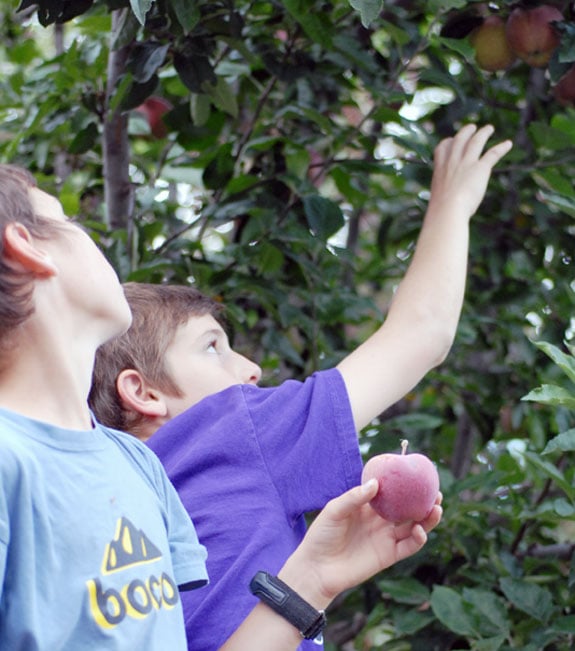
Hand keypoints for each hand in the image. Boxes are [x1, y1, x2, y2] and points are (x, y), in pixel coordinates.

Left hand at [278, 480, 441, 607]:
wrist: (316, 568)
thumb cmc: (321, 535)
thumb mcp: (334, 510)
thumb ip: (354, 497)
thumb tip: (376, 484)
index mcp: (368, 507)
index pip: (392, 493)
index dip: (405, 485)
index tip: (418, 473)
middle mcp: (380, 521)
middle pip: (408, 509)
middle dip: (424, 501)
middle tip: (436, 492)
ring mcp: (385, 538)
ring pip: (413, 527)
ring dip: (427, 519)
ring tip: (436, 508)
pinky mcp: (388, 556)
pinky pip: (408, 547)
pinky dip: (418, 539)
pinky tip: (420, 530)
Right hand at [429, 123, 511, 217]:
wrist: (447, 210)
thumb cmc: (441, 213)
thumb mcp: (438, 202)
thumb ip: (443, 200)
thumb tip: (440, 216)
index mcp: (440, 170)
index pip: (442, 149)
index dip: (448, 143)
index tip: (450, 140)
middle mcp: (451, 163)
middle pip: (459, 140)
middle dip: (466, 132)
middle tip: (472, 128)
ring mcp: (466, 163)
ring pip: (476, 142)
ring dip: (483, 133)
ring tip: (489, 128)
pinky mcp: (480, 168)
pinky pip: (492, 154)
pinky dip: (501, 148)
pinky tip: (508, 144)